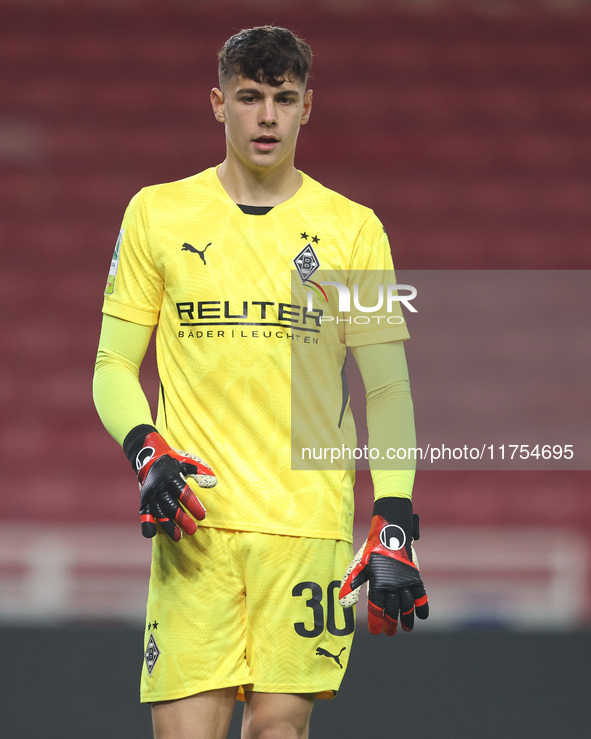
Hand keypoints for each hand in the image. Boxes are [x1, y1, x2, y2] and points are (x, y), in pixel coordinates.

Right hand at [123, 424, 216, 540]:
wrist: (147, 456)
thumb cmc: (173, 461)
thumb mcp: (187, 462)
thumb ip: (200, 471)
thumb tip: (214, 482)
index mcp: (171, 477)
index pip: (183, 493)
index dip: (193, 505)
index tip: (202, 516)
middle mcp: (160, 487)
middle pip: (172, 505)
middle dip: (182, 519)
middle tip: (193, 530)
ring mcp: (150, 494)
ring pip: (159, 512)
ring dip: (168, 525)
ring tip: (178, 537)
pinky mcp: (144, 500)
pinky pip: (144, 513)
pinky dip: (146, 523)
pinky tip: (150, 534)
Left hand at [339, 497, 427, 634]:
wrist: (391, 532)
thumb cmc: (373, 550)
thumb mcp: (360, 564)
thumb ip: (352, 584)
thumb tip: (342, 603)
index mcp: (377, 582)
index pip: (376, 608)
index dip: (376, 622)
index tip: (376, 632)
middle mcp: (392, 584)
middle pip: (392, 610)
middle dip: (390, 623)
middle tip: (390, 633)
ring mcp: (405, 581)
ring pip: (406, 606)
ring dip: (406, 619)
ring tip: (405, 628)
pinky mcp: (415, 576)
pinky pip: (420, 595)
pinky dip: (421, 606)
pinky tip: (421, 616)